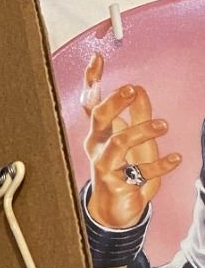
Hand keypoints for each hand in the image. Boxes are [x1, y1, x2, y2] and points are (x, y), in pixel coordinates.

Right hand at [83, 52, 180, 229]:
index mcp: (99, 131)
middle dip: (114, 102)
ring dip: (142, 132)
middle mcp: (97, 146)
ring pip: (119, 143)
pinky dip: (160, 165)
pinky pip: (140, 172)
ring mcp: (104, 165)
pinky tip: (176, 158)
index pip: (91, 102)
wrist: (116, 209)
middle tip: (131, 89)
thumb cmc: (123, 169)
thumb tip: (138, 88)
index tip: (97, 59)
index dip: (91, 80)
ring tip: (163, 125)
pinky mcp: (117, 183)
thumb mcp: (133, 137)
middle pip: (99, 118)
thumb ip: (135, 113)